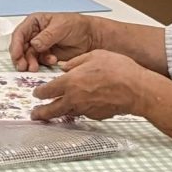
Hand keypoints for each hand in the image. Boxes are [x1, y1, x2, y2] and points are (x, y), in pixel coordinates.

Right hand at [11, 11, 104, 70]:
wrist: (91, 37)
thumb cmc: (77, 26)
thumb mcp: (61, 27)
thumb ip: (46, 36)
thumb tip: (34, 44)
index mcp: (35, 22)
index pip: (20, 33)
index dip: (16, 45)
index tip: (16, 55)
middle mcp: (35, 34)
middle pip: (21, 47)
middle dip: (20, 57)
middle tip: (23, 66)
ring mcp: (40, 46)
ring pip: (28, 56)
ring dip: (30, 63)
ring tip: (34, 68)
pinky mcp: (46, 55)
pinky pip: (38, 62)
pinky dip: (42, 64)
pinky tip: (52, 62)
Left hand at [32, 49, 148, 122]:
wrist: (137, 89)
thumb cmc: (119, 70)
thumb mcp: (94, 56)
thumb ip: (76, 62)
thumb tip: (65, 67)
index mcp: (70, 82)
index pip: (47, 90)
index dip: (39, 92)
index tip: (36, 93)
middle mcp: (74, 98)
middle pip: (51, 110)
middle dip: (41, 113)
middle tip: (35, 115)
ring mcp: (85, 109)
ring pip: (67, 113)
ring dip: (59, 113)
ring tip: (53, 114)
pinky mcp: (96, 116)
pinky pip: (83, 113)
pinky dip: (79, 110)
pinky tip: (82, 106)